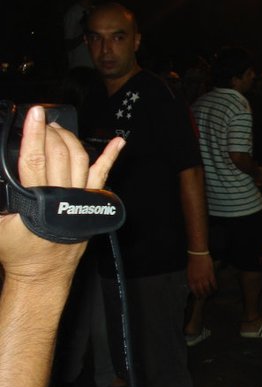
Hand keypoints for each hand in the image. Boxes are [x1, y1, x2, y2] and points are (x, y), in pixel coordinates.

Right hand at [0, 106, 124, 282]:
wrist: (42, 273)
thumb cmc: (17, 251)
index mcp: (36, 200)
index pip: (34, 158)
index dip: (34, 134)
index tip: (34, 114)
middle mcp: (63, 196)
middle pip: (59, 154)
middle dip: (50, 133)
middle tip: (41, 121)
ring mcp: (81, 198)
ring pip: (80, 159)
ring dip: (70, 139)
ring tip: (57, 128)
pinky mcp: (92, 201)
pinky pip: (102, 175)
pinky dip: (111, 156)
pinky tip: (119, 142)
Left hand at [187, 254, 215, 297]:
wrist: (197, 255)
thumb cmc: (193, 262)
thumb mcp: (190, 272)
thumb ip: (192, 279)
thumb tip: (195, 284)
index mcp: (191, 280)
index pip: (194, 291)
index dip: (197, 295)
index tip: (199, 297)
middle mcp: (197, 281)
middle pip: (201, 291)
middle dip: (203, 295)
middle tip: (206, 297)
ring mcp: (204, 278)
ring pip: (207, 288)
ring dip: (209, 292)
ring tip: (211, 294)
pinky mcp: (210, 275)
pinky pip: (213, 283)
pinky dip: (214, 287)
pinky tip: (216, 289)